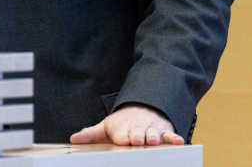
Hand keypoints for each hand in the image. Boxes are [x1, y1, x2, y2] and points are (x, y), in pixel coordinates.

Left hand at [69, 104, 183, 145]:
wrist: (141, 109)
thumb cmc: (121, 124)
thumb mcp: (105, 127)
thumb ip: (90, 134)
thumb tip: (73, 139)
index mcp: (122, 130)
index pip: (122, 134)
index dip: (123, 137)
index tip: (122, 139)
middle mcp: (137, 130)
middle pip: (138, 134)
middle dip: (138, 137)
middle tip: (137, 140)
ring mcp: (151, 131)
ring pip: (154, 134)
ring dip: (154, 137)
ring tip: (153, 140)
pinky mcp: (164, 133)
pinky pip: (170, 136)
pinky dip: (174, 138)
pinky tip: (178, 141)